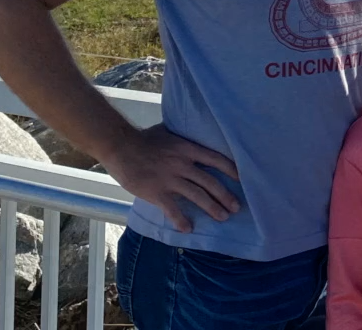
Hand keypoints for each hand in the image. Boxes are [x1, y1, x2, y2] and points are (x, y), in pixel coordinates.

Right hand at [102, 125, 240, 232]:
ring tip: (222, 217)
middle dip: (225, 196)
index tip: (242, 180)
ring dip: (212, 208)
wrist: (119, 146)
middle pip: (210, 182)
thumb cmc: (144, 139)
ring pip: (197, 196)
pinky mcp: (156, 192)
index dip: (231, 170)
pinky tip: (188, 229)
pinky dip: (181, 220)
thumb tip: (195, 137)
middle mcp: (183, 164)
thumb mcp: (169, 133)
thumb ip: (184, 139)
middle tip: (236, 208)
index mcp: (187, 149)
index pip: (216, 159)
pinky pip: (172, 209)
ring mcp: (170, 179)